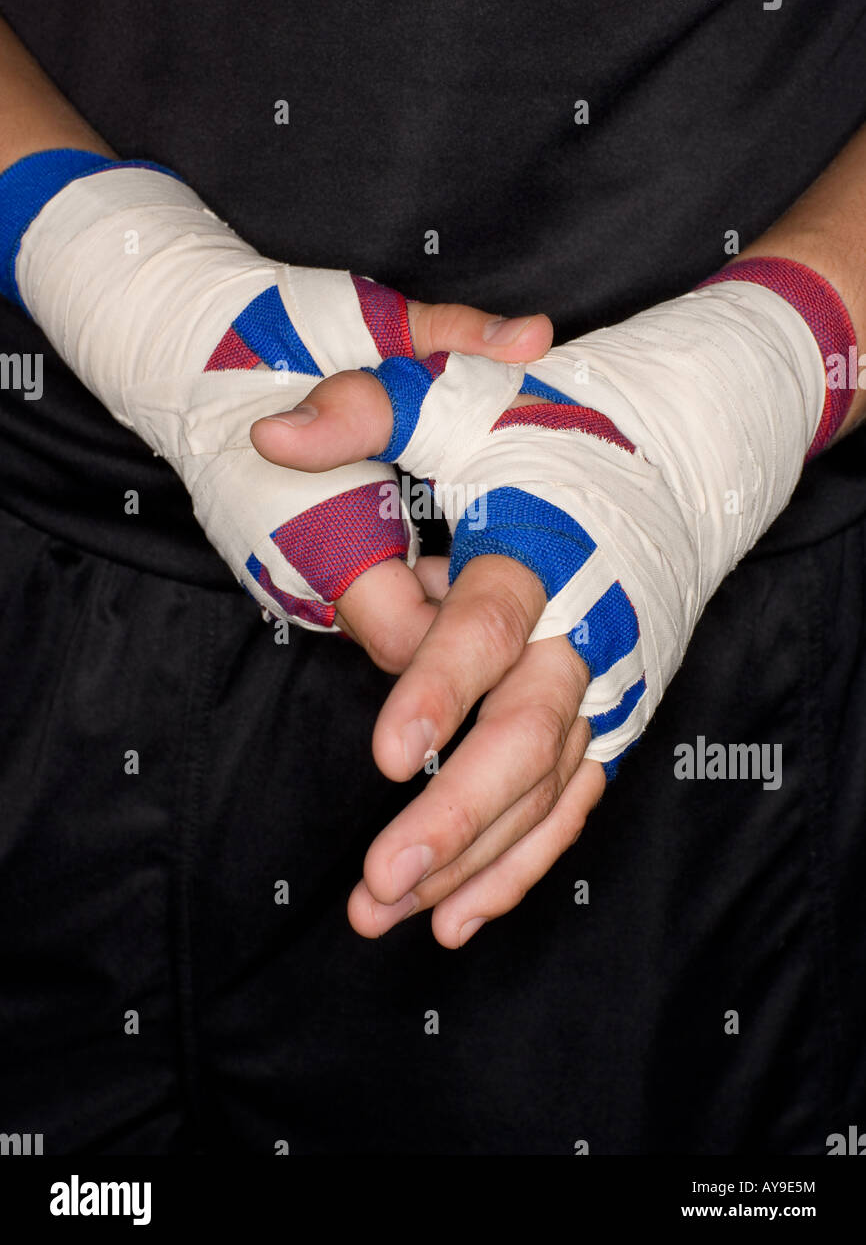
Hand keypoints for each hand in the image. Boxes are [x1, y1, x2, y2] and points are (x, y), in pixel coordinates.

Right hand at [2, 148, 550, 658]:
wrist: (177, 351)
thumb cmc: (270, 334)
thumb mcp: (370, 324)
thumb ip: (453, 338)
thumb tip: (536, 336)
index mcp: (319, 529)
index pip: (414, 636)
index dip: (478, 622)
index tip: (536, 576)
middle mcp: (298, 575)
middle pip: (407, 639)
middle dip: (468, 609)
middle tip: (532, 559)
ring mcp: (289, 580)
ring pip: (387, 621)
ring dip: (443, 594)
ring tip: (499, 542)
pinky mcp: (291, 570)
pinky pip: (365, 598)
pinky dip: (414, 579)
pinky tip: (456, 538)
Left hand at [252, 373, 609, 945]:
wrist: (679, 458)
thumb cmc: (553, 432)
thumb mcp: (462, 401)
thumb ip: (367, 411)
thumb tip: (275, 440)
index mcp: (546, 550)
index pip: (492, 626)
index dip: (444, 689)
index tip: (389, 755)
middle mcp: (586, 630)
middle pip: (529, 735)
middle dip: (457, 813)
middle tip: (379, 880)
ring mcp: (609, 684)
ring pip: (546, 790)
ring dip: (474, 859)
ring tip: (391, 913)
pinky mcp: (616, 718)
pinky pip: (572, 805)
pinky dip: (522, 865)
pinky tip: (460, 915)